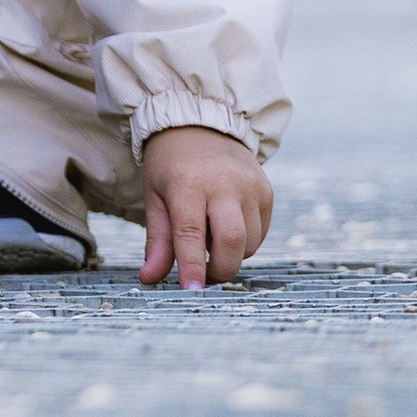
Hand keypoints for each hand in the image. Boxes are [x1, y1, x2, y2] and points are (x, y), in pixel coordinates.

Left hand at [140, 126, 273, 287]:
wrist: (200, 123)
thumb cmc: (171, 165)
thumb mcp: (155, 197)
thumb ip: (157, 241)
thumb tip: (150, 279)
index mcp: (187, 183)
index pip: (191, 233)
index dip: (192, 267)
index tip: (191, 292)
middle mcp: (223, 183)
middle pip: (232, 241)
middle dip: (220, 269)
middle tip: (203, 273)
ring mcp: (250, 186)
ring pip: (249, 243)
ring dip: (230, 256)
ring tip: (210, 239)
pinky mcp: (266, 191)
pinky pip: (261, 233)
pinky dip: (244, 243)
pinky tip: (225, 225)